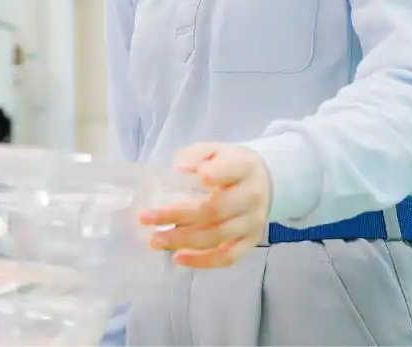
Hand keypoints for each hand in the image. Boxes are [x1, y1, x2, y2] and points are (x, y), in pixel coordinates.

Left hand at [142, 143, 270, 268]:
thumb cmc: (228, 164)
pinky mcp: (251, 242)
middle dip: (177, 215)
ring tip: (155, 240)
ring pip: (218, 236)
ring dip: (184, 240)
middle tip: (145, 218)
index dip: (215, 173)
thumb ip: (195, 155)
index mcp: (244, 168)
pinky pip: (229, 257)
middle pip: (215, 210)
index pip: (230, 170)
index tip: (191, 175)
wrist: (266, 182)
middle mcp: (251, 198)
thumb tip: (180, 170)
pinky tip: (178, 258)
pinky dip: (204, 261)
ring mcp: (253, 223)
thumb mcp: (213, 149)